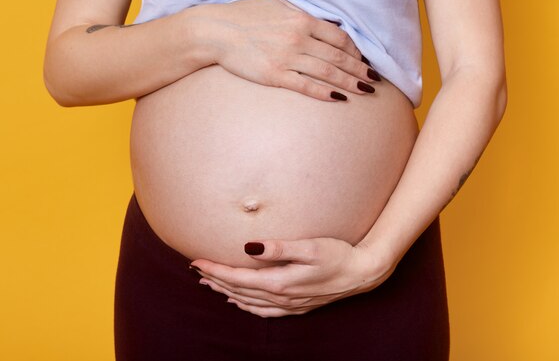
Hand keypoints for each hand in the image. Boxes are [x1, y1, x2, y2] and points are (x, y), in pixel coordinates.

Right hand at [189, 0, 380, 100]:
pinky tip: (339, 99)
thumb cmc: (246, 16)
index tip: (363, 60)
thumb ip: (302, 13)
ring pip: (327, 73)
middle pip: (339, 57)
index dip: (355, 51)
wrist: (216, 32)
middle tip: (375, 81)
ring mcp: (287, 58)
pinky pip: (306, 87)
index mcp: (302, 19)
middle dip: (360, 70)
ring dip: (350, 83)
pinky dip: (324, 93)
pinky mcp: (275, 76)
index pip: (339, 37)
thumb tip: (324, 22)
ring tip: (365, 91)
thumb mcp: (278, 4)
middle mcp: (299, 38)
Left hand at [190, 237, 394, 317]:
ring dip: (227, 292)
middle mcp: (281, 297)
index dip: (215, 270)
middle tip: (196, 270)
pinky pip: (264, 311)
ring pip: (249, 301)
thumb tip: (248, 247)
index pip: (238, 278)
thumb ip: (278, 248)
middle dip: (216, 280)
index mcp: (280, 282)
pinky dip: (247, 306)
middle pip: (239, 291)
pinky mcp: (297, 306)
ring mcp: (289, 305)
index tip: (196, 262)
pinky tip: (240, 301)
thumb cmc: (338, 254)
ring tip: (210, 284)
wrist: (362, 272)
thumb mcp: (309, 247)